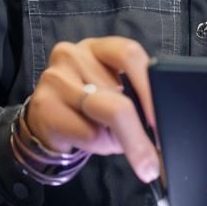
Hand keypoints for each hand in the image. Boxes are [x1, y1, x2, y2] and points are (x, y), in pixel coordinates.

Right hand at [25, 36, 159, 182]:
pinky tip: (86, 139)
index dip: (149, 86)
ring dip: (115, 138)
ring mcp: (55, 77)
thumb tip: (163, 124)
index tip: (160, 118)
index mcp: (99, 48)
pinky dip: (97, 145)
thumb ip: (135, 96)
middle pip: (118, 93)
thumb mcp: (114, 93)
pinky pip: (86, 132)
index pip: (129, 54)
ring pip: (103, 115)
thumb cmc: (88, 108)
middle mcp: (74, 54)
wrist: (45, 124)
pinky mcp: (43, 104)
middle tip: (150, 158)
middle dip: (137, 130)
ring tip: (106, 136)